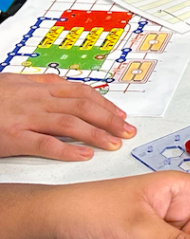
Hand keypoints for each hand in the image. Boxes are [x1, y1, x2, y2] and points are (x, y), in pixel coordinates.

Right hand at [0, 73, 135, 160]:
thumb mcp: (12, 82)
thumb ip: (38, 83)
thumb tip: (62, 83)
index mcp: (37, 87)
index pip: (81, 93)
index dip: (105, 104)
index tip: (120, 114)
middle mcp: (36, 99)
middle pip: (83, 107)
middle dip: (110, 119)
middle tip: (128, 131)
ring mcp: (25, 118)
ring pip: (70, 123)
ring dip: (97, 134)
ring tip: (114, 143)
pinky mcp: (12, 137)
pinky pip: (44, 144)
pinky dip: (66, 150)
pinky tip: (83, 156)